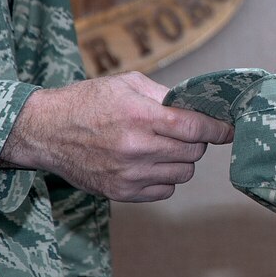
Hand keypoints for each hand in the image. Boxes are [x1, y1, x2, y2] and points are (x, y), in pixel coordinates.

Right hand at [0, 71, 233, 201]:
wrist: (45, 131)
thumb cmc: (88, 102)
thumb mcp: (127, 84)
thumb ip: (165, 95)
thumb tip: (198, 105)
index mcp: (140, 116)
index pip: (195, 128)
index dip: (218, 130)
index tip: (229, 130)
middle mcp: (136, 147)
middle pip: (193, 151)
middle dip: (196, 141)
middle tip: (184, 132)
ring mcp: (129, 174)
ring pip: (183, 173)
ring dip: (182, 160)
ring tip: (165, 147)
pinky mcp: (121, 192)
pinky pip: (165, 190)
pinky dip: (167, 178)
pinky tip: (153, 163)